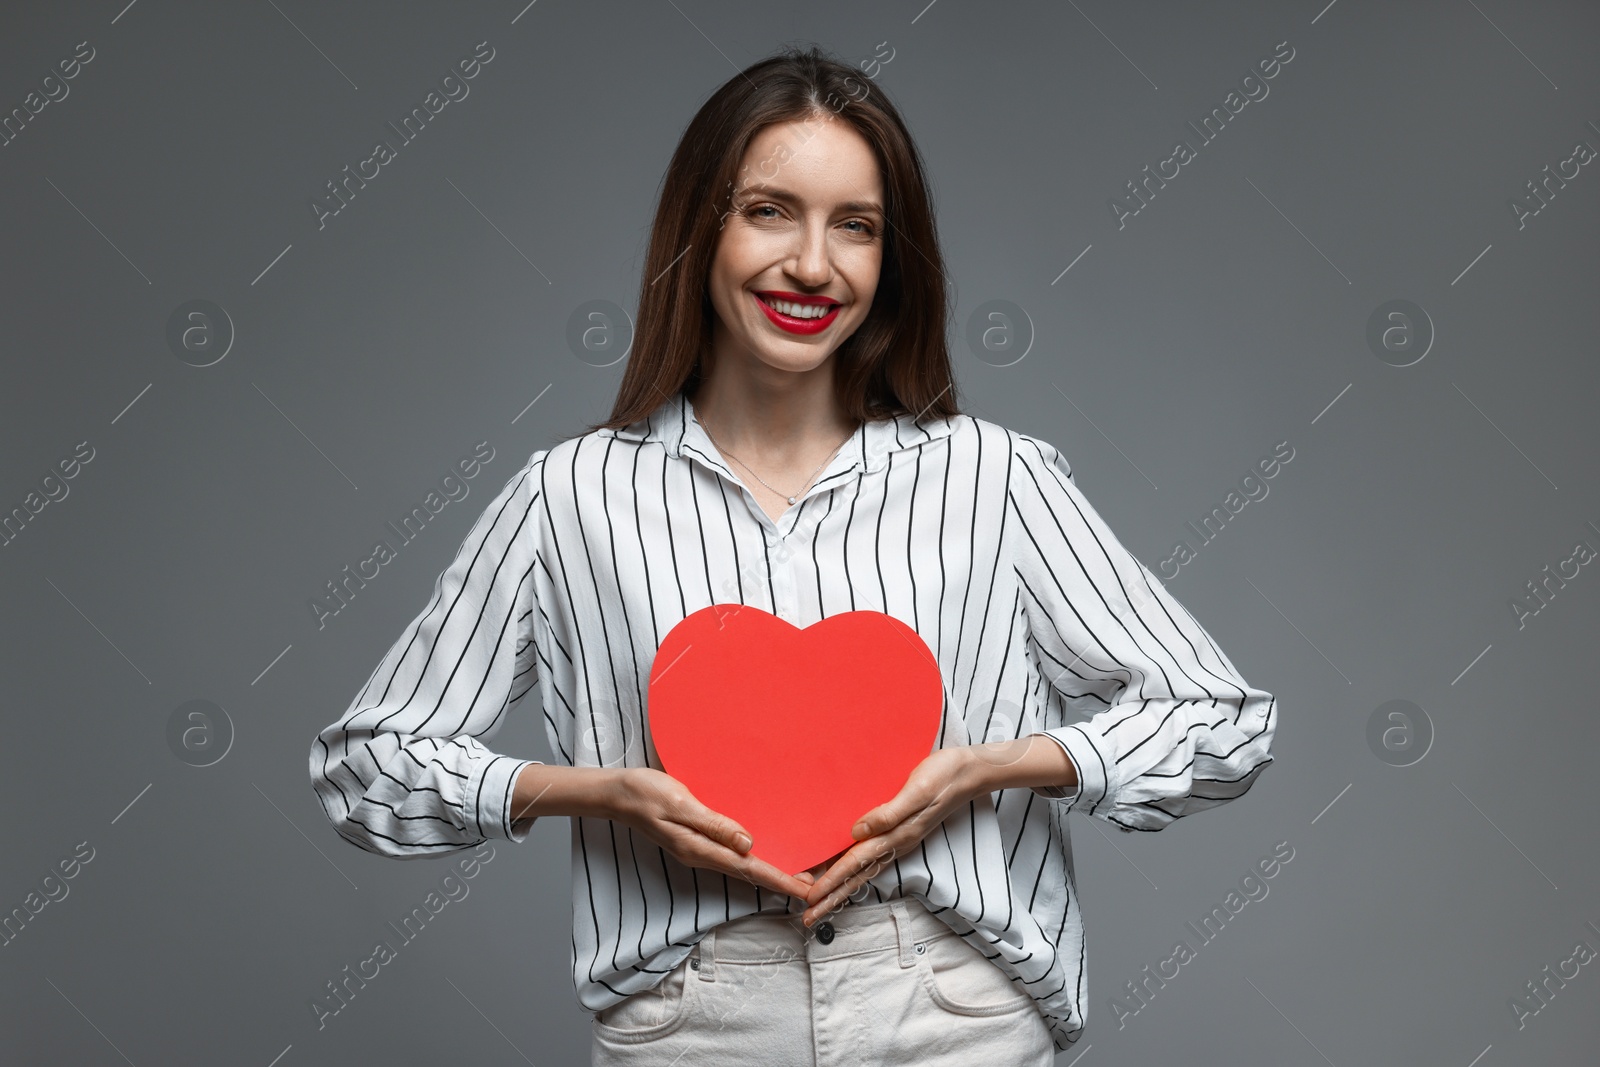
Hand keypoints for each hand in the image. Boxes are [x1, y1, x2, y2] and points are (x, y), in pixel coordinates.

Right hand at [611, 767, 814, 900]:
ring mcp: (700, 849)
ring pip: (743, 864)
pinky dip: (754, 856)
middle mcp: (702, 854)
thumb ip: (714, 824)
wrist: (618, 794)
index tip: (805, 890)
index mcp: (700, 849)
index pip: (749, 869)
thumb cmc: (647, 793)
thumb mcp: (680, 804)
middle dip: (783, 879)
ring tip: (799, 869)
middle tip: (816, 883)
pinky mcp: (698, 840)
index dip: (780, 880)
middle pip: (750, 872)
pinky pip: (732, 853)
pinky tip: (765, 850)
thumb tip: (748, 842)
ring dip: (771, 868)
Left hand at [798, 734, 1076, 925]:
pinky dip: (854, 871)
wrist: (971, 771)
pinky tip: (845, 873)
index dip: (831, 881)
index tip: (810, 898)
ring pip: (863, 871)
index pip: (855, 863)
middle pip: (857, 877)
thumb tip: (857, 830)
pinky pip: (872, 858)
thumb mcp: (917, 790)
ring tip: (819, 904)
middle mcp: (896, 843)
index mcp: (897, 836)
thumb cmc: (943, 776)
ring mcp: (900, 840)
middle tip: (806, 918)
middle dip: (831, 898)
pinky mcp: (902, 831)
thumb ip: (889, 812)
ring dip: (840, 889)